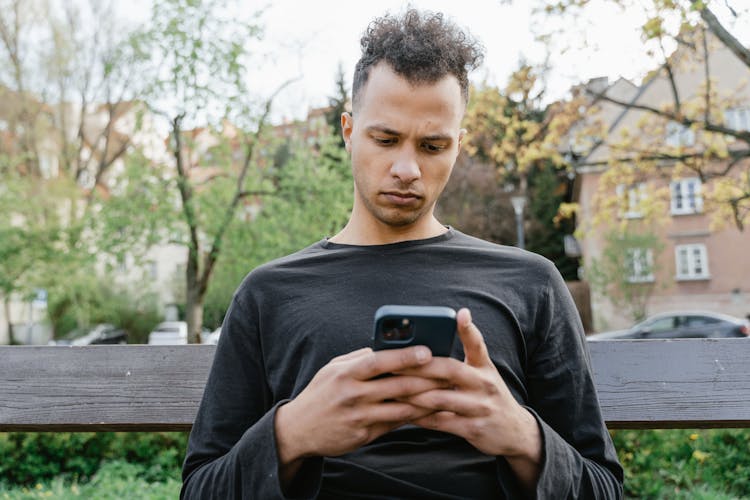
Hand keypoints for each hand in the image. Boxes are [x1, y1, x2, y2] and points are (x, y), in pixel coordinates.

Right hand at [274, 345, 448, 464]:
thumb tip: (385, 348)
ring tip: (446, 393)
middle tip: (449, 373)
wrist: (298, 430)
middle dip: (426, 379)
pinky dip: (413, 417)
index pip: (378, 361)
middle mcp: (353, 395)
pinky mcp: (364, 435)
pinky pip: (394, 424)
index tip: (427, 351)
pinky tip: (429, 411)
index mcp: (345, 374)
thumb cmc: (320, 394)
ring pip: (401, 408)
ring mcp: (359, 417)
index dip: (404, 356)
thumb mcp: (332, 370)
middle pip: (397, 385)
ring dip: (426, 400)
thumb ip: (359, 359)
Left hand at [398, 308, 541, 488]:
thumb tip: (440, 335)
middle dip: (419, 367)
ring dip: (413, 394)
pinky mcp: (473, 429)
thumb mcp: (484, 373)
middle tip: (394, 363)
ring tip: (392, 389)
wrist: (514, 432)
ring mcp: (480, 407)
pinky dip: (420, 417)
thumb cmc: (488, 396)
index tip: (460, 314)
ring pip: (440, 398)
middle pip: (450, 370)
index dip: (469, 329)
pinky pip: (440, 422)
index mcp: (485, 368)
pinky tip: (404, 412)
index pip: (477, 345)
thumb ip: (464, 357)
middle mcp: (485, 385)